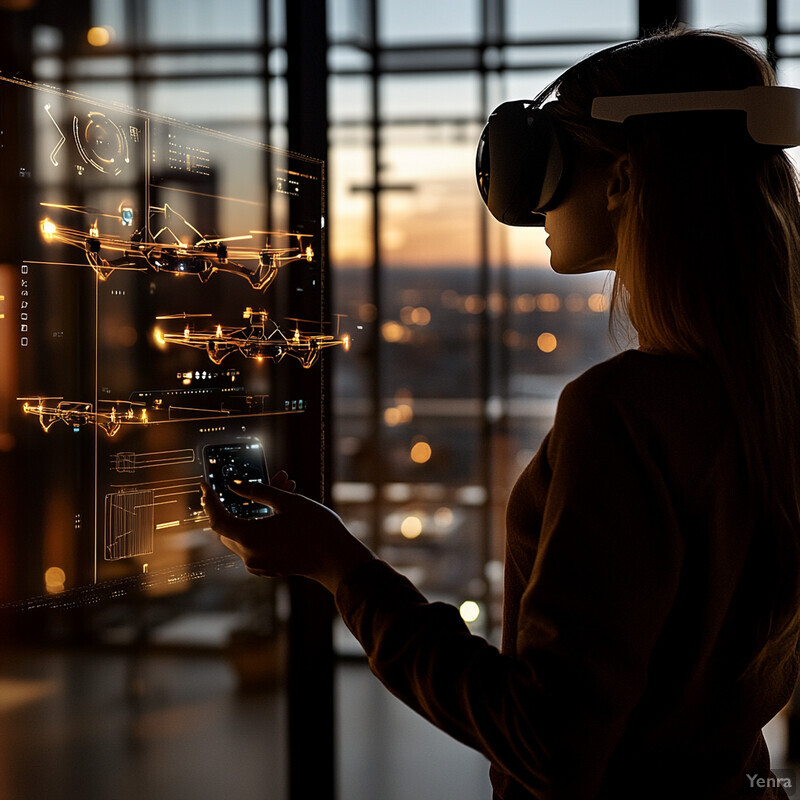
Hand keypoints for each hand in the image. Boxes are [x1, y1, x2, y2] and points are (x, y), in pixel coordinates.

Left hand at [201, 472, 375, 593]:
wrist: (338, 559)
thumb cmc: (316, 529)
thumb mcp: (288, 502)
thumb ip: (257, 491)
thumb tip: (234, 485)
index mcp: (249, 538)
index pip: (217, 519)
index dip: (209, 501)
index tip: (206, 485)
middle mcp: (249, 555)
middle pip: (228, 527)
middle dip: (238, 502)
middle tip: (253, 481)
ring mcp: (259, 563)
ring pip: (244, 532)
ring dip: (256, 510)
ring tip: (282, 487)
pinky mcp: (269, 565)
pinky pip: (256, 542)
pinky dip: (262, 524)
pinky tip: (282, 508)